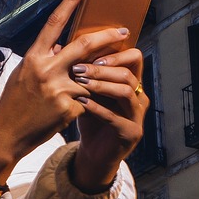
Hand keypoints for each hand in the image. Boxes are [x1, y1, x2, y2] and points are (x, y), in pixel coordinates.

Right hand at [0, 0, 130, 183]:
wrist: (7, 134)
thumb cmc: (14, 102)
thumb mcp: (24, 74)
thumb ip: (44, 58)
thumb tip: (61, 46)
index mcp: (35, 57)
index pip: (55, 23)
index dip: (70, 2)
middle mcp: (47, 70)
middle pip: (85, 46)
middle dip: (108, 37)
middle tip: (124, 32)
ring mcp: (59, 90)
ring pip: (92, 76)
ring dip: (105, 75)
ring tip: (117, 73)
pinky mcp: (69, 109)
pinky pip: (88, 101)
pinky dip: (90, 102)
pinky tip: (87, 107)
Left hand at [66, 44, 145, 192]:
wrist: (93, 152)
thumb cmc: (90, 118)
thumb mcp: (87, 92)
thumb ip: (81, 72)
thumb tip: (59, 45)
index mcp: (132, 83)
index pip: (134, 57)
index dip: (115, 51)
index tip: (90, 51)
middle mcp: (139, 97)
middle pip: (128, 73)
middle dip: (103, 68)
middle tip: (79, 68)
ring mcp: (138, 116)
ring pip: (126, 91)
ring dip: (102, 85)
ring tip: (80, 83)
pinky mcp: (132, 133)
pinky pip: (116, 116)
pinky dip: (97, 108)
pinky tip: (82, 103)